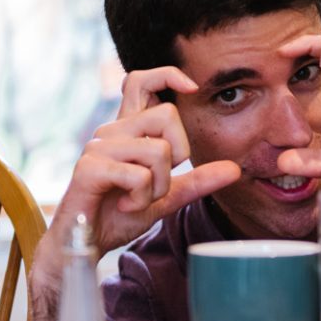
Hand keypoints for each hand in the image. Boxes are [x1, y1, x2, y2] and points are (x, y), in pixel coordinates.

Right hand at [31, 67, 243, 320]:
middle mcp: (112, 132)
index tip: (191, 88)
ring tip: (137, 200)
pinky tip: (124, 206)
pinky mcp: (89, 168)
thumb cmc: (118, 216)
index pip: (140, 81)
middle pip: (167, 116)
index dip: (167, 75)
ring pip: (157, 150)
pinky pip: (138, 175)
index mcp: (128, 132)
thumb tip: (235, 169)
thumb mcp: (165, 198)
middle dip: (178, 154)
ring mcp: (99, 148)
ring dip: (158, 186)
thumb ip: (197, 182)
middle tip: (158, 183)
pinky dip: (141, 198)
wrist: (85, 245)